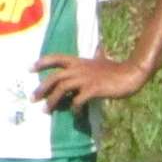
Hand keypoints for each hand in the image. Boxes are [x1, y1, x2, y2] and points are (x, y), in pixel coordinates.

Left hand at [36, 53, 151, 110]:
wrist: (132, 74)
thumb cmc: (117, 69)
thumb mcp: (103, 60)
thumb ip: (97, 56)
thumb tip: (99, 48)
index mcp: (79, 62)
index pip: (56, 58)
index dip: (42, 63)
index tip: (30, 69)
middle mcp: (79, 69)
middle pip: (54, 77)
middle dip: (41, 88)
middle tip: (33, 99)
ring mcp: (86, 79)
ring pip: (62, 89)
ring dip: (52, 100)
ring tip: (46, 110)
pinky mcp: (94, 90)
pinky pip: (78, 100)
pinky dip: (74, 108)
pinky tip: (75, 113)